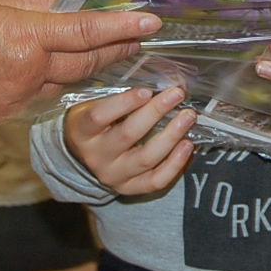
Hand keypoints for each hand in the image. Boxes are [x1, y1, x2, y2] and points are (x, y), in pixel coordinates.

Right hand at [0, 0, 160, 123]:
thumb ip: (36, 1)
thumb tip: (69, 2)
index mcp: (26, 35)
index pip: (88, 31)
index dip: (123, 26)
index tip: (151, 22)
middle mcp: (30, 70)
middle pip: (89, 62)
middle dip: (118, 49)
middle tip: (140, 38)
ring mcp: (21, 97)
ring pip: (68, 82)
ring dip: (88, 68)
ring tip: (108, 53)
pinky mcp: (10, 114)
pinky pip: (43, 96)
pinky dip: (53, 82)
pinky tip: (51, 71)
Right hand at [65, 85, 194, 193]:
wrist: (83, 157)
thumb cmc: (94, 123)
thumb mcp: (93, 105)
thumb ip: (118, 95)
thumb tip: (157, 81)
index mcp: (81, 131)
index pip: (100, 116)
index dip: (124, 102)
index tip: (147, 90)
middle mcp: (95, 156)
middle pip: (128, 134)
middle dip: (155, 112)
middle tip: (176, 94)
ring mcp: (112, 175)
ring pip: (145, 159)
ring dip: (171, 135)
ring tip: (188, 117)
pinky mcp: (129, 188)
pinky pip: (155, 180)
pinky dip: (175, 164)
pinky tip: (187, 145)